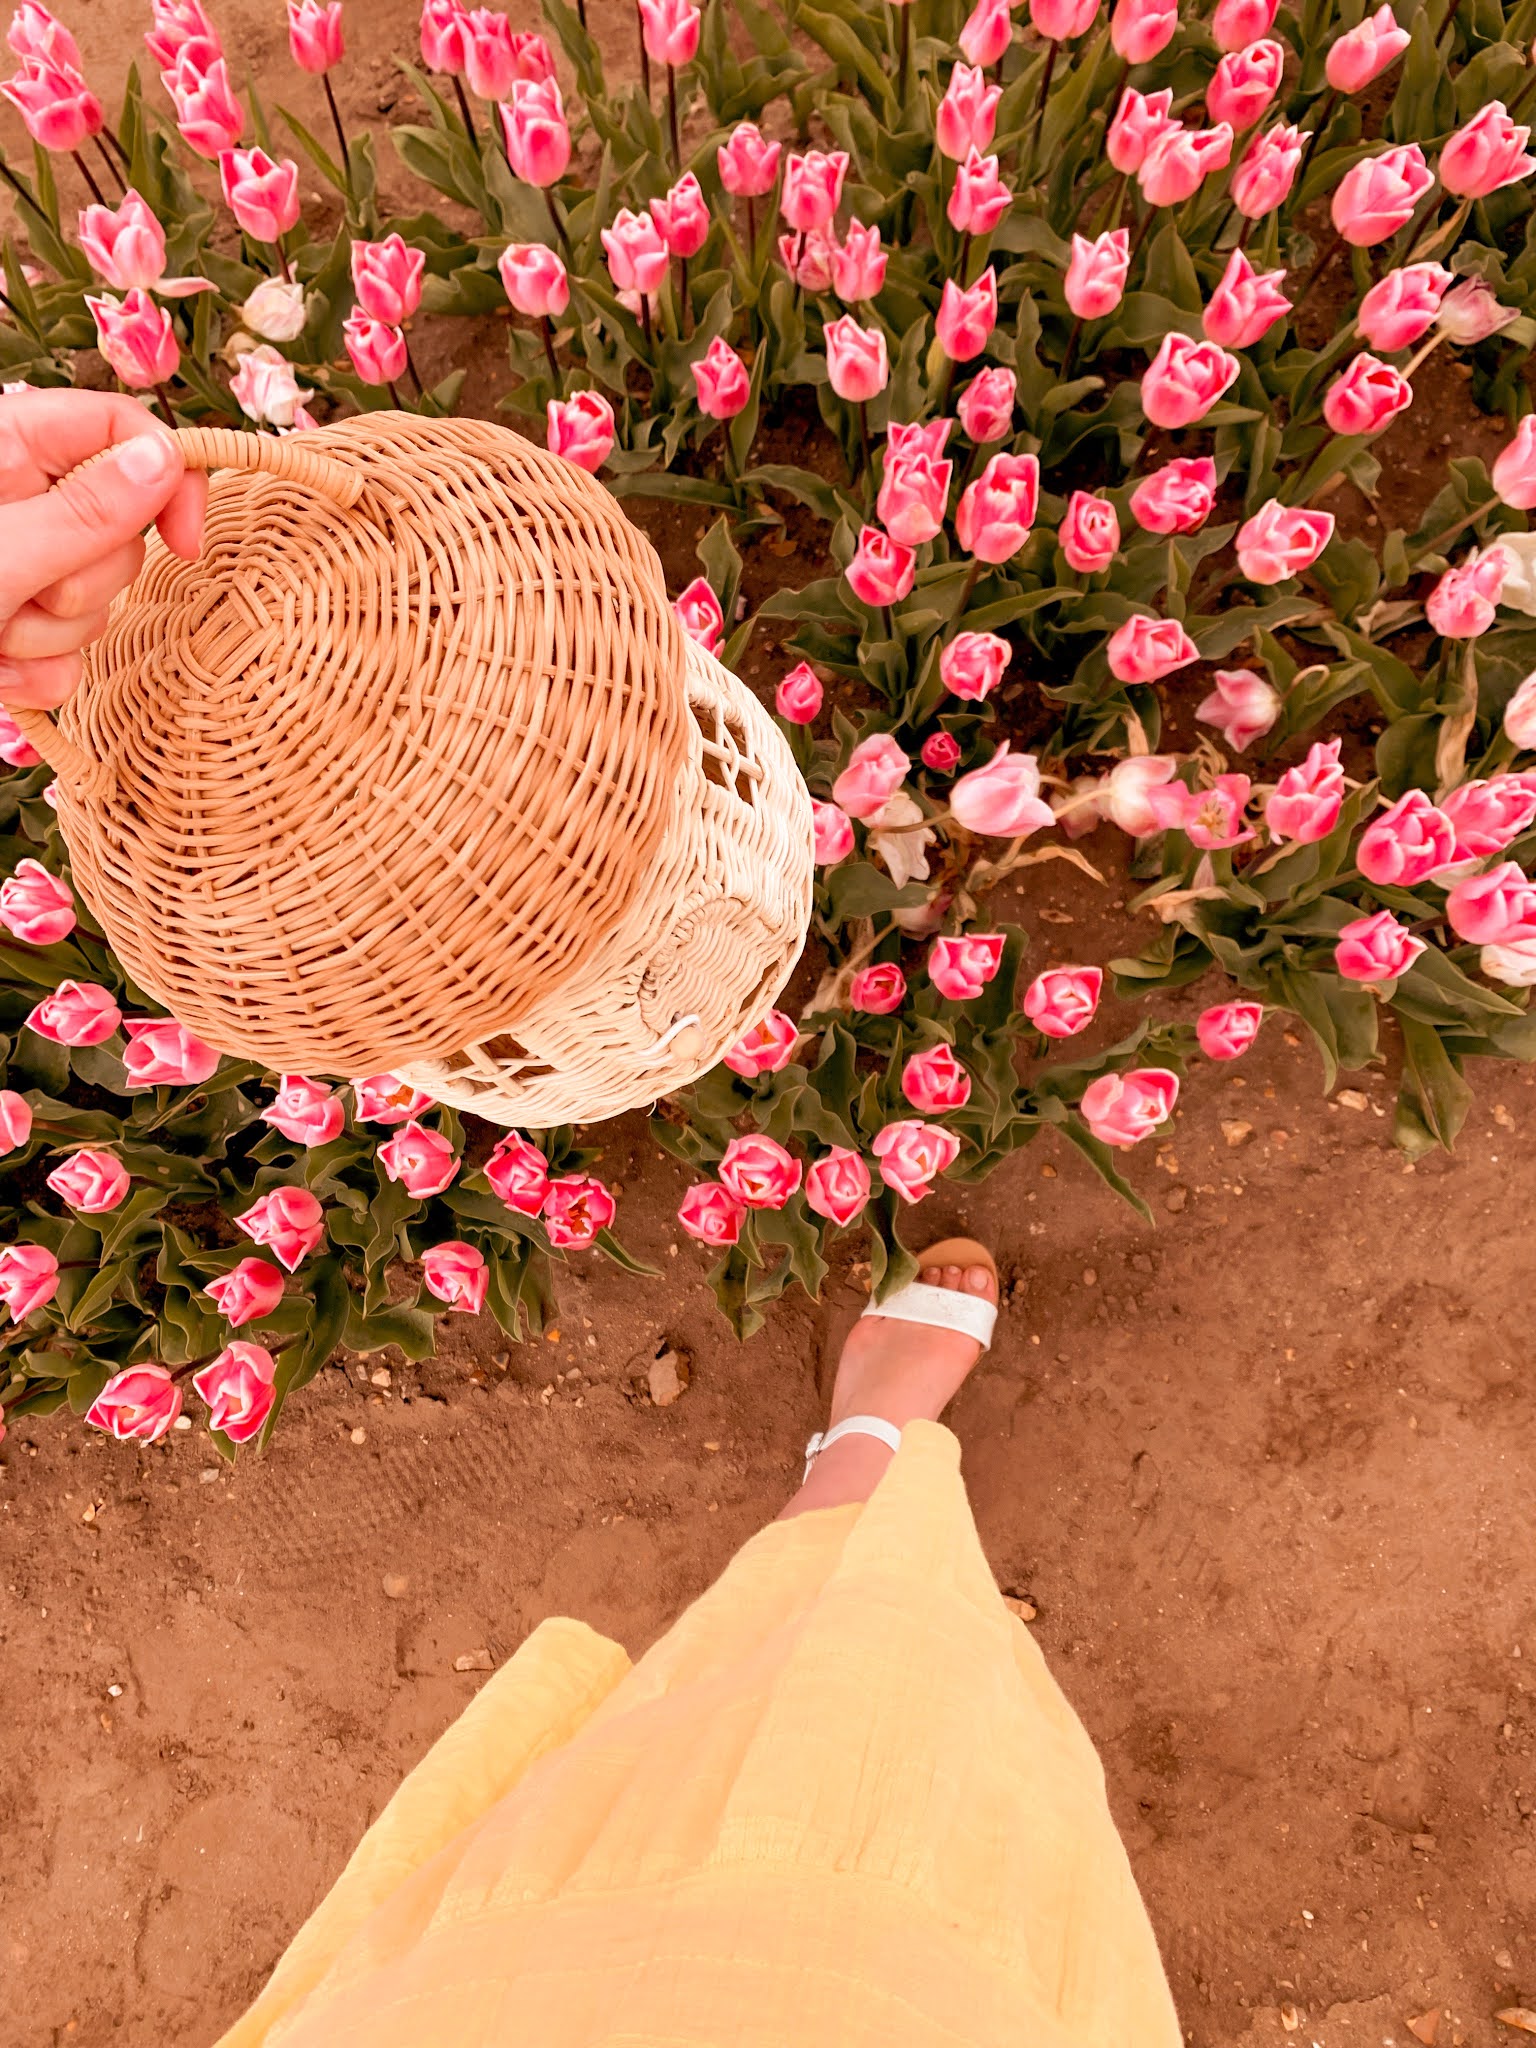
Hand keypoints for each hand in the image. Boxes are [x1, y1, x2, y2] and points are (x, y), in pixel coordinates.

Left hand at [0, 389, 206, 710]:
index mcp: (4, 448)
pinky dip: (31, 676)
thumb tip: (164, 459)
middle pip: (119, 529)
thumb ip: (83, 511)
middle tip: (20, 598)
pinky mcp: (12, 628)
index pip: (118, 430)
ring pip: (95, 602)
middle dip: (80, 582)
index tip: (185, 545)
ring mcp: (17, 566)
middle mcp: (15, 499)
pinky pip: (67, 658)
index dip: (166, 481)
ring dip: (46, 638)